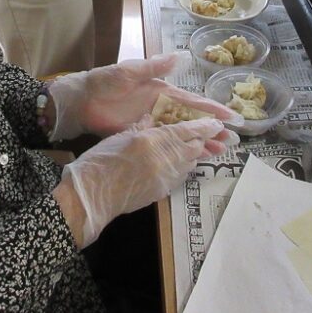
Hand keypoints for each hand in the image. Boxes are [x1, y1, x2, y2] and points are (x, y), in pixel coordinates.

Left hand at [47, 52, 242, 140]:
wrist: (81, 100)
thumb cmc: (105, 81)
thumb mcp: (129, 71)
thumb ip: (153, 66)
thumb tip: (180, 56)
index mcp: (162, 91)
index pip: (193, 102)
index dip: (212, 109)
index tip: (231, 117)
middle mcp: (162, 108)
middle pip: (193, 121)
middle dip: (212, 130)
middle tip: (232, 141)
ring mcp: (153, 123)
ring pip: (182, 135)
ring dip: (200, 143)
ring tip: (219, 153)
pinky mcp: (142, 136)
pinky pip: (166, 145)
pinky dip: (180, 151)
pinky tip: (192, 160)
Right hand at [61, 116, 227, 245]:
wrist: (94, 194)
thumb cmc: (102, 160)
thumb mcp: (119, 135)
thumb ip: (140, 126)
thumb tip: (152, 118)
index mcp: (155, 139)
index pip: (188, 130)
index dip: (205, 126)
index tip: (217, 124)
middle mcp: (166, 159)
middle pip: (194, 148)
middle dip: (202, 140)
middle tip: (206, 135)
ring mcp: (166, 178)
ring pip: (190, 163)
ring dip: (193, 154)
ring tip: (191, 148)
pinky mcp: (162, 192)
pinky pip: (180, 177)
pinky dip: (183, 168)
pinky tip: (175, 164)